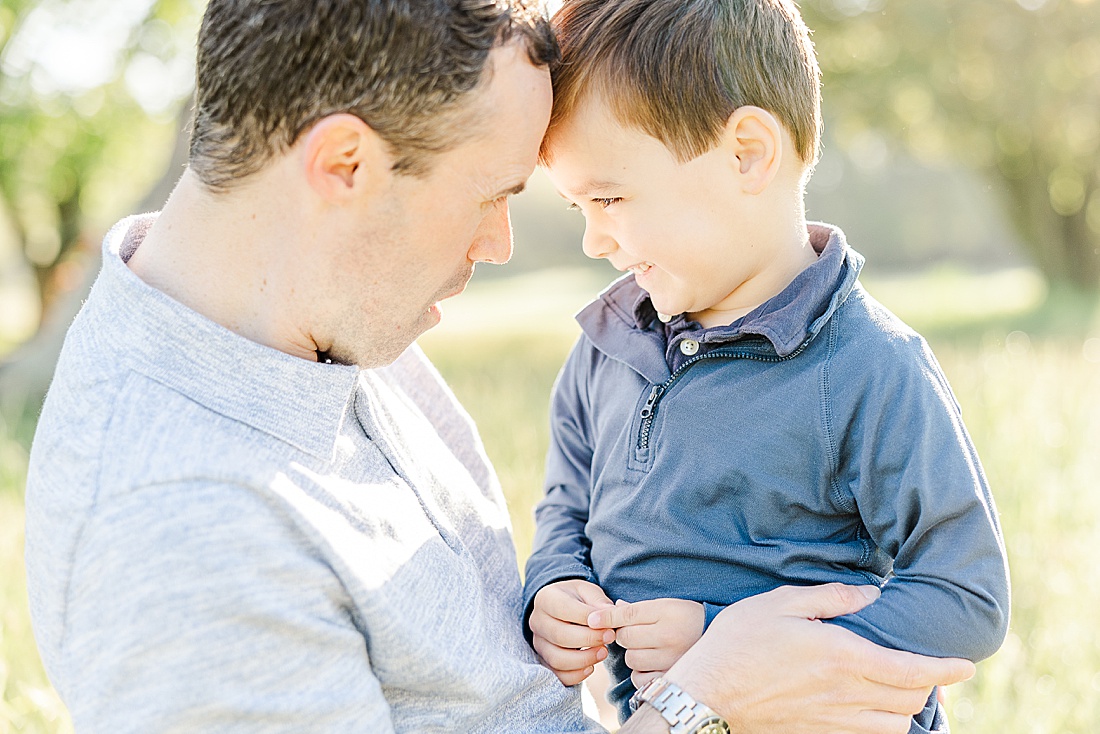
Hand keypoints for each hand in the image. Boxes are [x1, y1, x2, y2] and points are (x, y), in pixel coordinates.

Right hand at [530, 579, 615, 685]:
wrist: (564, 610)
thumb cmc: (578, 600)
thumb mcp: (589, 592)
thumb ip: (598, 602)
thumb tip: (609, 613)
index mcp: (545, 598)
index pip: (564, 609)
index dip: (587, 618)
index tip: (609, 624)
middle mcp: (536, 621)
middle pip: (559, 636)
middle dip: (589, 639)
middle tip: (610, 637)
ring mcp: (538, 644)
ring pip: (557, 659)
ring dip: (584, 659)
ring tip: (603, 652)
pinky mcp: (544, 662)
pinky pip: (557, 675)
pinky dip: (576, 675)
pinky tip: (591, 667)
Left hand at [588, 598, 703, 688]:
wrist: (716, 638)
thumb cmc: (685, 618)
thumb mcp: (664, 606)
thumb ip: (635, 610)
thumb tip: (605, 612)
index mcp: (667, 612)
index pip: (628, 615)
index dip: (607, 616)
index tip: (592, 619)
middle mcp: (669, 636)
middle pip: (626, 638)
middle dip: (625, 636)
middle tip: (637, 634)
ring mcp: (671, 659)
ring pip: (631, 659)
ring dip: (633, 654)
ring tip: (647, 648)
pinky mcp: (671, 677)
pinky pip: (640, 678)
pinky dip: (640, 672)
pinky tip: (650, 663)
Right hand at [621, 584, 974, 733]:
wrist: (706, 697)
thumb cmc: (738, 643)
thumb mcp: (780, 603)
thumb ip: (831, 597)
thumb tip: (871, 595)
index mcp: (842, 657)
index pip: (912, 670)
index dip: (945, 669)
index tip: (965, 666)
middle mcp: (846, 695)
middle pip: (911, 702)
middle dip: (927, 686)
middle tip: (926, 669)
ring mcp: (833, 721)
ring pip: (894, 726)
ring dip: (905, 708)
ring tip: (900, 689)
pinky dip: (881, 725)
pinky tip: (869, 708)